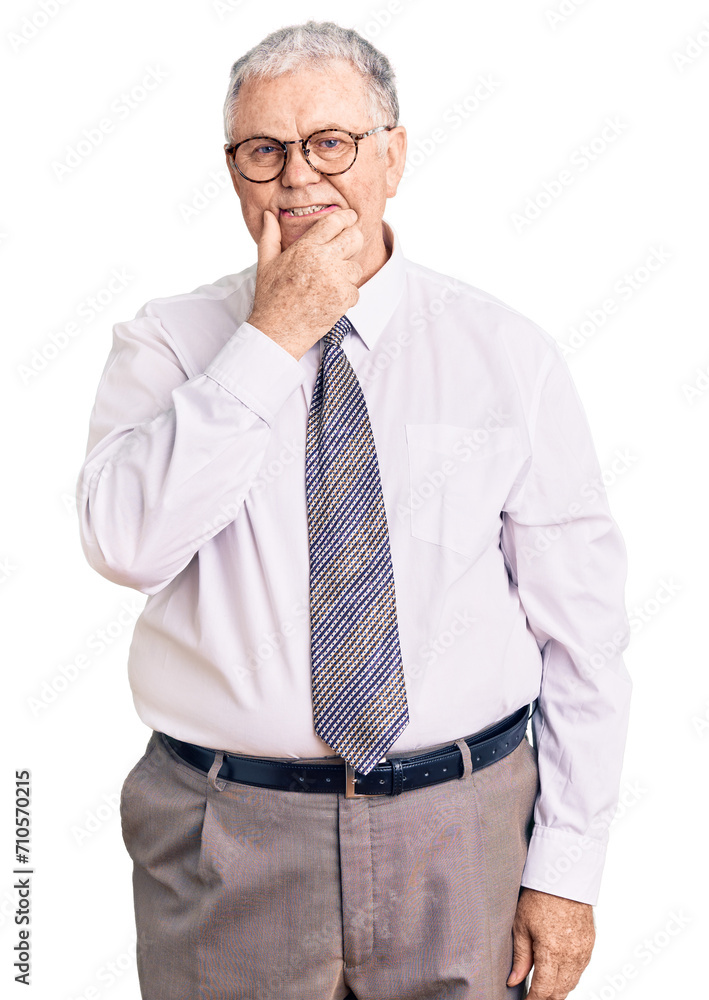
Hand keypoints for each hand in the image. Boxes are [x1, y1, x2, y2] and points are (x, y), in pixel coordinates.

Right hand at [247, 208, 363, 359]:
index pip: (335, 222)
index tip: (351, 217)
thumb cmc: (270, 298)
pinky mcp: (342, 298)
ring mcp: (335, 280)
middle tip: (349, 247)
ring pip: (356, 267)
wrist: (277, 331)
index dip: (346, 217)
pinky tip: (328, 300)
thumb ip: (269, 236)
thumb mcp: (265, 263)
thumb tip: (268, 215)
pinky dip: (346, 296)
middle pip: (355, 238)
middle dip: (354, 240)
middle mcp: (322, 260)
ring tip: (328, 284)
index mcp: (305, 247)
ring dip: (347, 275)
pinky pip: (355, 290)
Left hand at [507, 888, 594, 998]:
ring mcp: (583, 951)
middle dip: (545, 998)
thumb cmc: (539, 896)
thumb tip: (514, 981)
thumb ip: (520, 957)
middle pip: (560, 992)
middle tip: (532, 996)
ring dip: (558, 989)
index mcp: (552, 951)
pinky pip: (580, 970)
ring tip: (543, 987)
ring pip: (572, 983)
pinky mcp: (590, 944)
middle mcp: (571, 955)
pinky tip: (558, 972)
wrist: (564, 877)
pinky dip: (569, 976)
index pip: (544, 990)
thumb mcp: (521, 925)